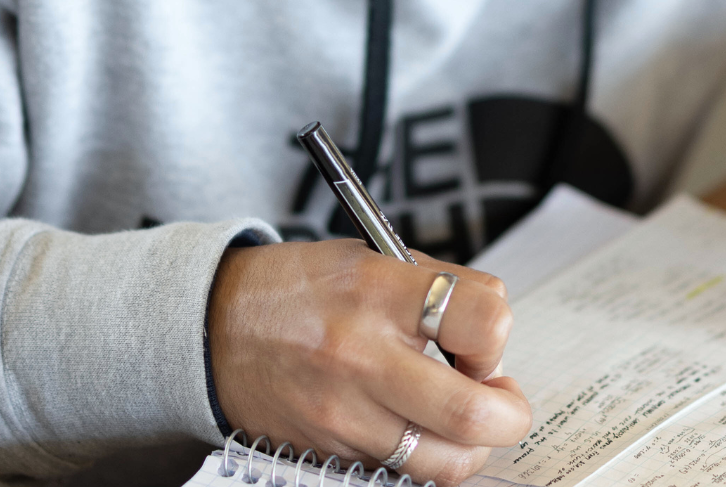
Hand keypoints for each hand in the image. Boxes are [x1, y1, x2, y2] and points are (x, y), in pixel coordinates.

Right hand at [207, 240, 531, 485]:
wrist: (216, 326)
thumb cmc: (296, 288)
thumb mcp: (369, 259)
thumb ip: (436, 289)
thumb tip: (491, 331)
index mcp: (377, 292)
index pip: (483, 321)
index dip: (497, 334)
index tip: (483, 338)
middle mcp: (361, 357)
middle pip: (473, 413)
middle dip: (509, 411)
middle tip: (501, 395)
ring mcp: (345, 413)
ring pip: (445, 461)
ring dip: (470, 443)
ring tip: (459, 414)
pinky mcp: (332, 451)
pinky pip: (403, 470)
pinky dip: (424, 454)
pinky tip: (413, 424)